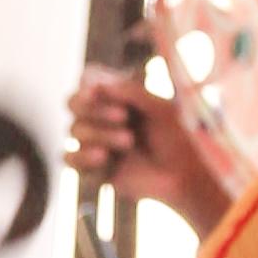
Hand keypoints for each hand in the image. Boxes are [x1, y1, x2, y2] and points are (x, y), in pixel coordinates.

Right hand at [67, 67, 231, 231]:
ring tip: (128, 141)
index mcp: (117, 98)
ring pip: (74, 130)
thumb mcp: (159, 107)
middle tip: (123, 116)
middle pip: (73, 104)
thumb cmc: (179, 138)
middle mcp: (102, 118)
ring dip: (98, 132)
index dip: (87, 86)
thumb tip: (95, 82)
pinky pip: (69, 158)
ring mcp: (96, 142)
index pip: (86, 83)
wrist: (187, 175)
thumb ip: (130, 92)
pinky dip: (82, 155)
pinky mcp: (94, 169)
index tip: (98, 91)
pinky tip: (103, 156)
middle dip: (94, 108)